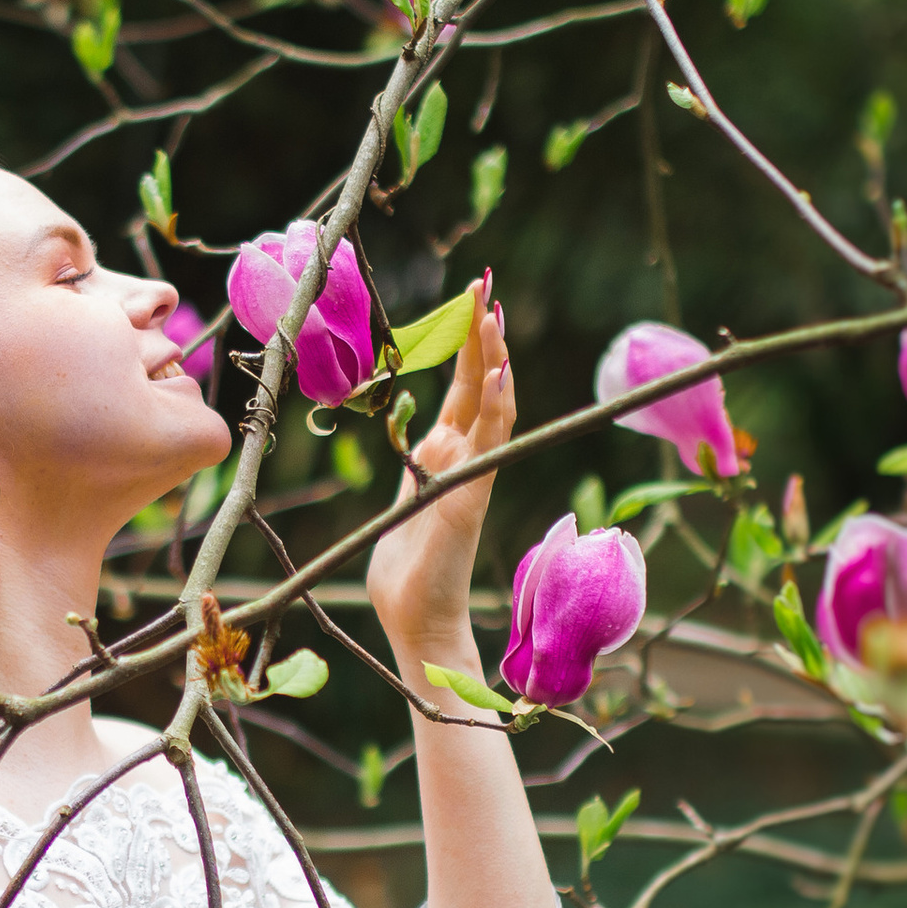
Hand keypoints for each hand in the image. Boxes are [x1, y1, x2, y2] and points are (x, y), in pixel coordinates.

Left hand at [366, 290, 513, 664]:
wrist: (416, 621)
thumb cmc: (407, 572)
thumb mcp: (407, 504)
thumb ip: (417, 472)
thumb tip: (416, 449)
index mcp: (446, 458)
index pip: (465, 391)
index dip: (470, 348)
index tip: (473, 303)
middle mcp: (466, 461)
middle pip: (480, 387)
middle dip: (483, 337)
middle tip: (486, 286)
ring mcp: (472, 479)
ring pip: (491, 408)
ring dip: (492, 361)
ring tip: (492, 316)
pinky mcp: (469, 501)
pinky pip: (488, 448)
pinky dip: (496, 411)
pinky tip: (499, 376)